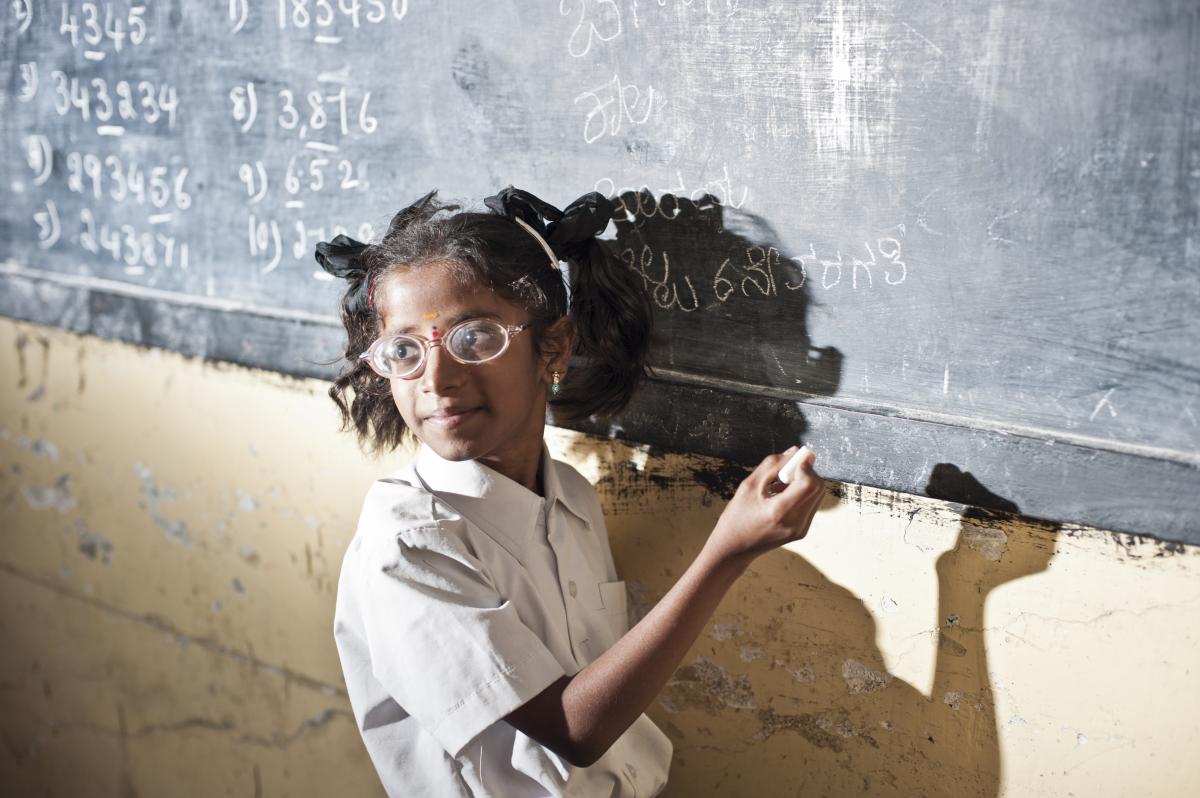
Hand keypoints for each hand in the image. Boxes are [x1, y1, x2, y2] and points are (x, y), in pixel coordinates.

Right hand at [706, 446, 824, 563]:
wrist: (733, 550)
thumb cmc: (736, 517)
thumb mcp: (748, 486)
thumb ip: (772, 465)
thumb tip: (795, 450)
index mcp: (779, 512)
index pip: (809, 483)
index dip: (804, 465)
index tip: (791, 459)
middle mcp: (795, 523)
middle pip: (817, 487)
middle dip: (805, 472)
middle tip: (783, 471)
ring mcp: (801, 530)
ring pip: (817, 494)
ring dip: (803, 482)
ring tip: (778, 486)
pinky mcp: (802, 532)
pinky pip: (811, 504)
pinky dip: (801, 494)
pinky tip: (780, 497)